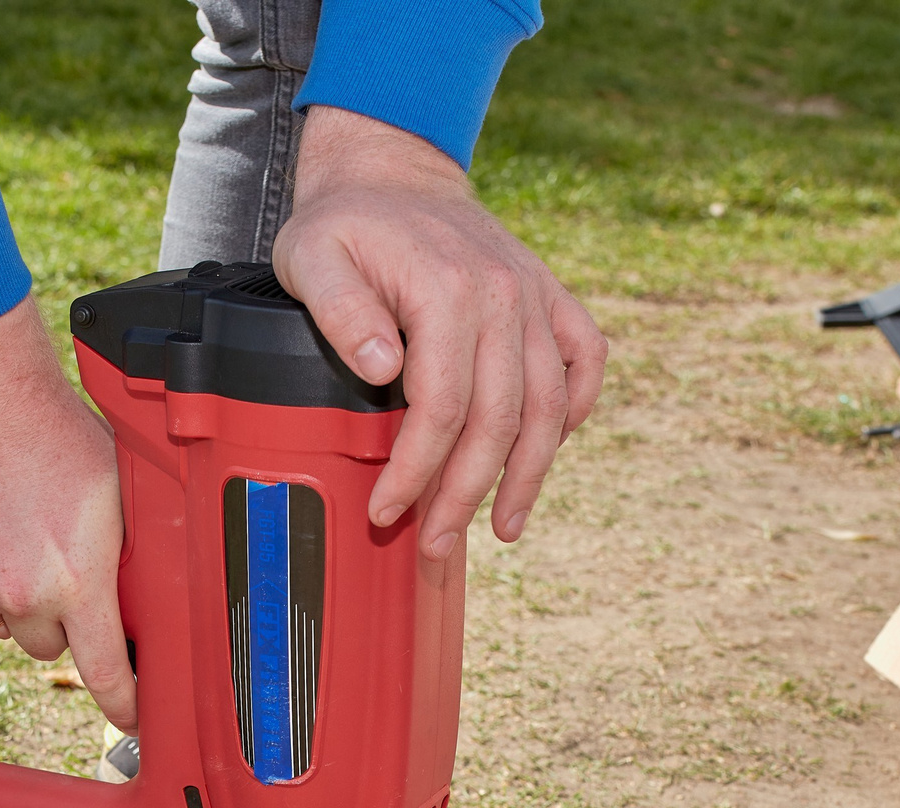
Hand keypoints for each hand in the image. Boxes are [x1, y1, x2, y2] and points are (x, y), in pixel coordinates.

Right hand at [0, 300, 136, 731]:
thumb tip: (145, 582)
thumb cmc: (52, 428)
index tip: (132, 717)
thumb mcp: (116, 491)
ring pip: (5, 625)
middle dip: (61, 623)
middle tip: (63, 577)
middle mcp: (26, 594)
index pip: (106, 671)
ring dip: (17, 603)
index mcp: (79, 580)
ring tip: (22, 543)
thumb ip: (126, 549)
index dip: (124, 703)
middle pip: (50, 648)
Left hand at [273, 106, 607, 561]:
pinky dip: (575, 409)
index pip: (440, 408)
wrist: (392, 172)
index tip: (386, 512)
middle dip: (466, 494)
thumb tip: (385, 368)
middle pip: (499, 419)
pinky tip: (549, 451)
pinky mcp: (551, 294)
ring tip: (503, 528)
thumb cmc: (345, 225)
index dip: (415, 472)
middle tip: (434, 543)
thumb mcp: (312, 258)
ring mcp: (536, 295)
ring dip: (529, 474)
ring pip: (549, 404)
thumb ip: (341, 312)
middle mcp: (505, 294)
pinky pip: (586, 359)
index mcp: (447, 290)